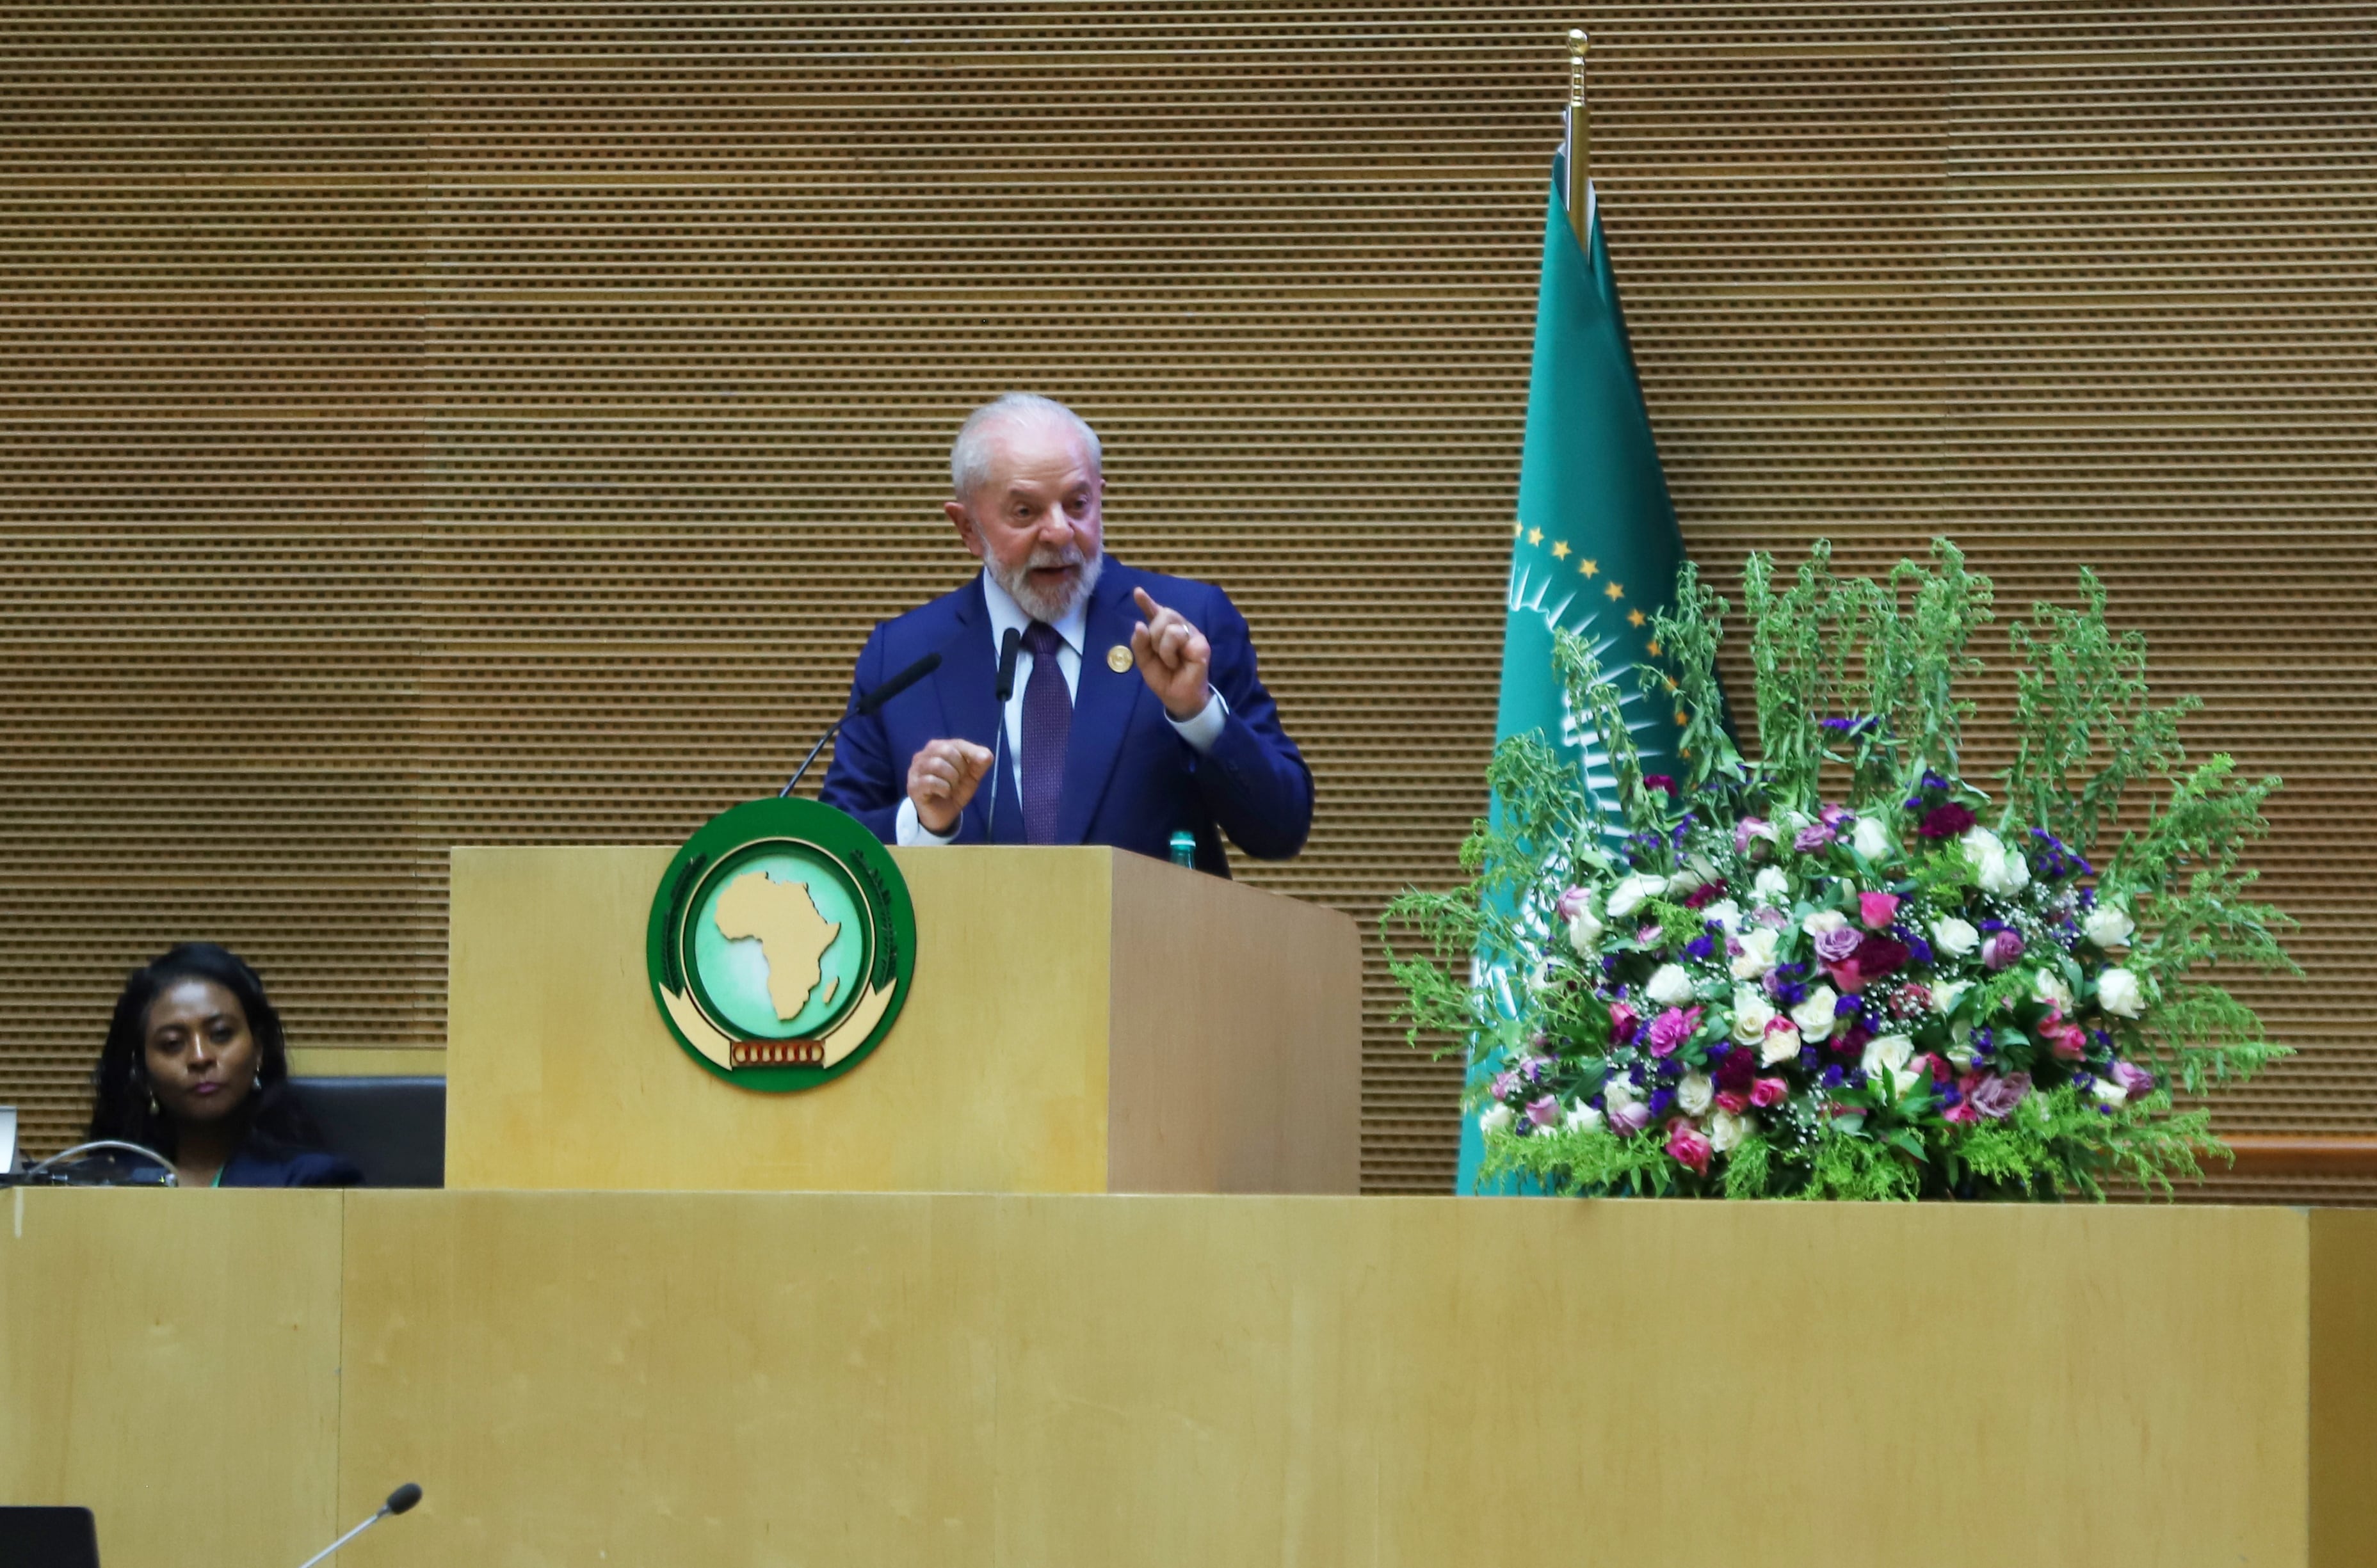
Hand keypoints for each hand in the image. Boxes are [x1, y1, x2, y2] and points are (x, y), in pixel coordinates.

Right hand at [906, 738, 993, 833]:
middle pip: (945, 750)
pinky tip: (944, 793)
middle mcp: (923, 755)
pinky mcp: (913, 786)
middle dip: (960, 767)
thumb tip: (987, 755)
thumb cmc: (955, 790)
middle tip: (960, 780)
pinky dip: (943, 788)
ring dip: (951, 779)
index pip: (957, 743)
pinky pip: (930, 781)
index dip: (972, 751)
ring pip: (937, 764)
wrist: (941, 815)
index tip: (984, 760)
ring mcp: (915, 770)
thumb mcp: (972, 776)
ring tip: (952, 787)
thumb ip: (980, 764)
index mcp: (938, 748)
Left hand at [1130, 587, 1212, 720]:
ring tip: (1169, 662)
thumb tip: (1139, 624)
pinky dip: (1171, 653)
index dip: (1147, 602)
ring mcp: (1192, 634)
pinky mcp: (1200, 644)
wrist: (1177, 698)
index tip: (1137, 592)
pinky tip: (1176, 663)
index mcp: (1165, 631)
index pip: (1156, 612)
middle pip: (1163, 614)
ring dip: (1162, 647)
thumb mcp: (1145, 661)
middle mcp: (1180, 628)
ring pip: (1170, 626)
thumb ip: (1140, 643)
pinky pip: (1179, 637)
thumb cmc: (1164, 678)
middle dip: (1154, 634)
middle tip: (1158, 653)